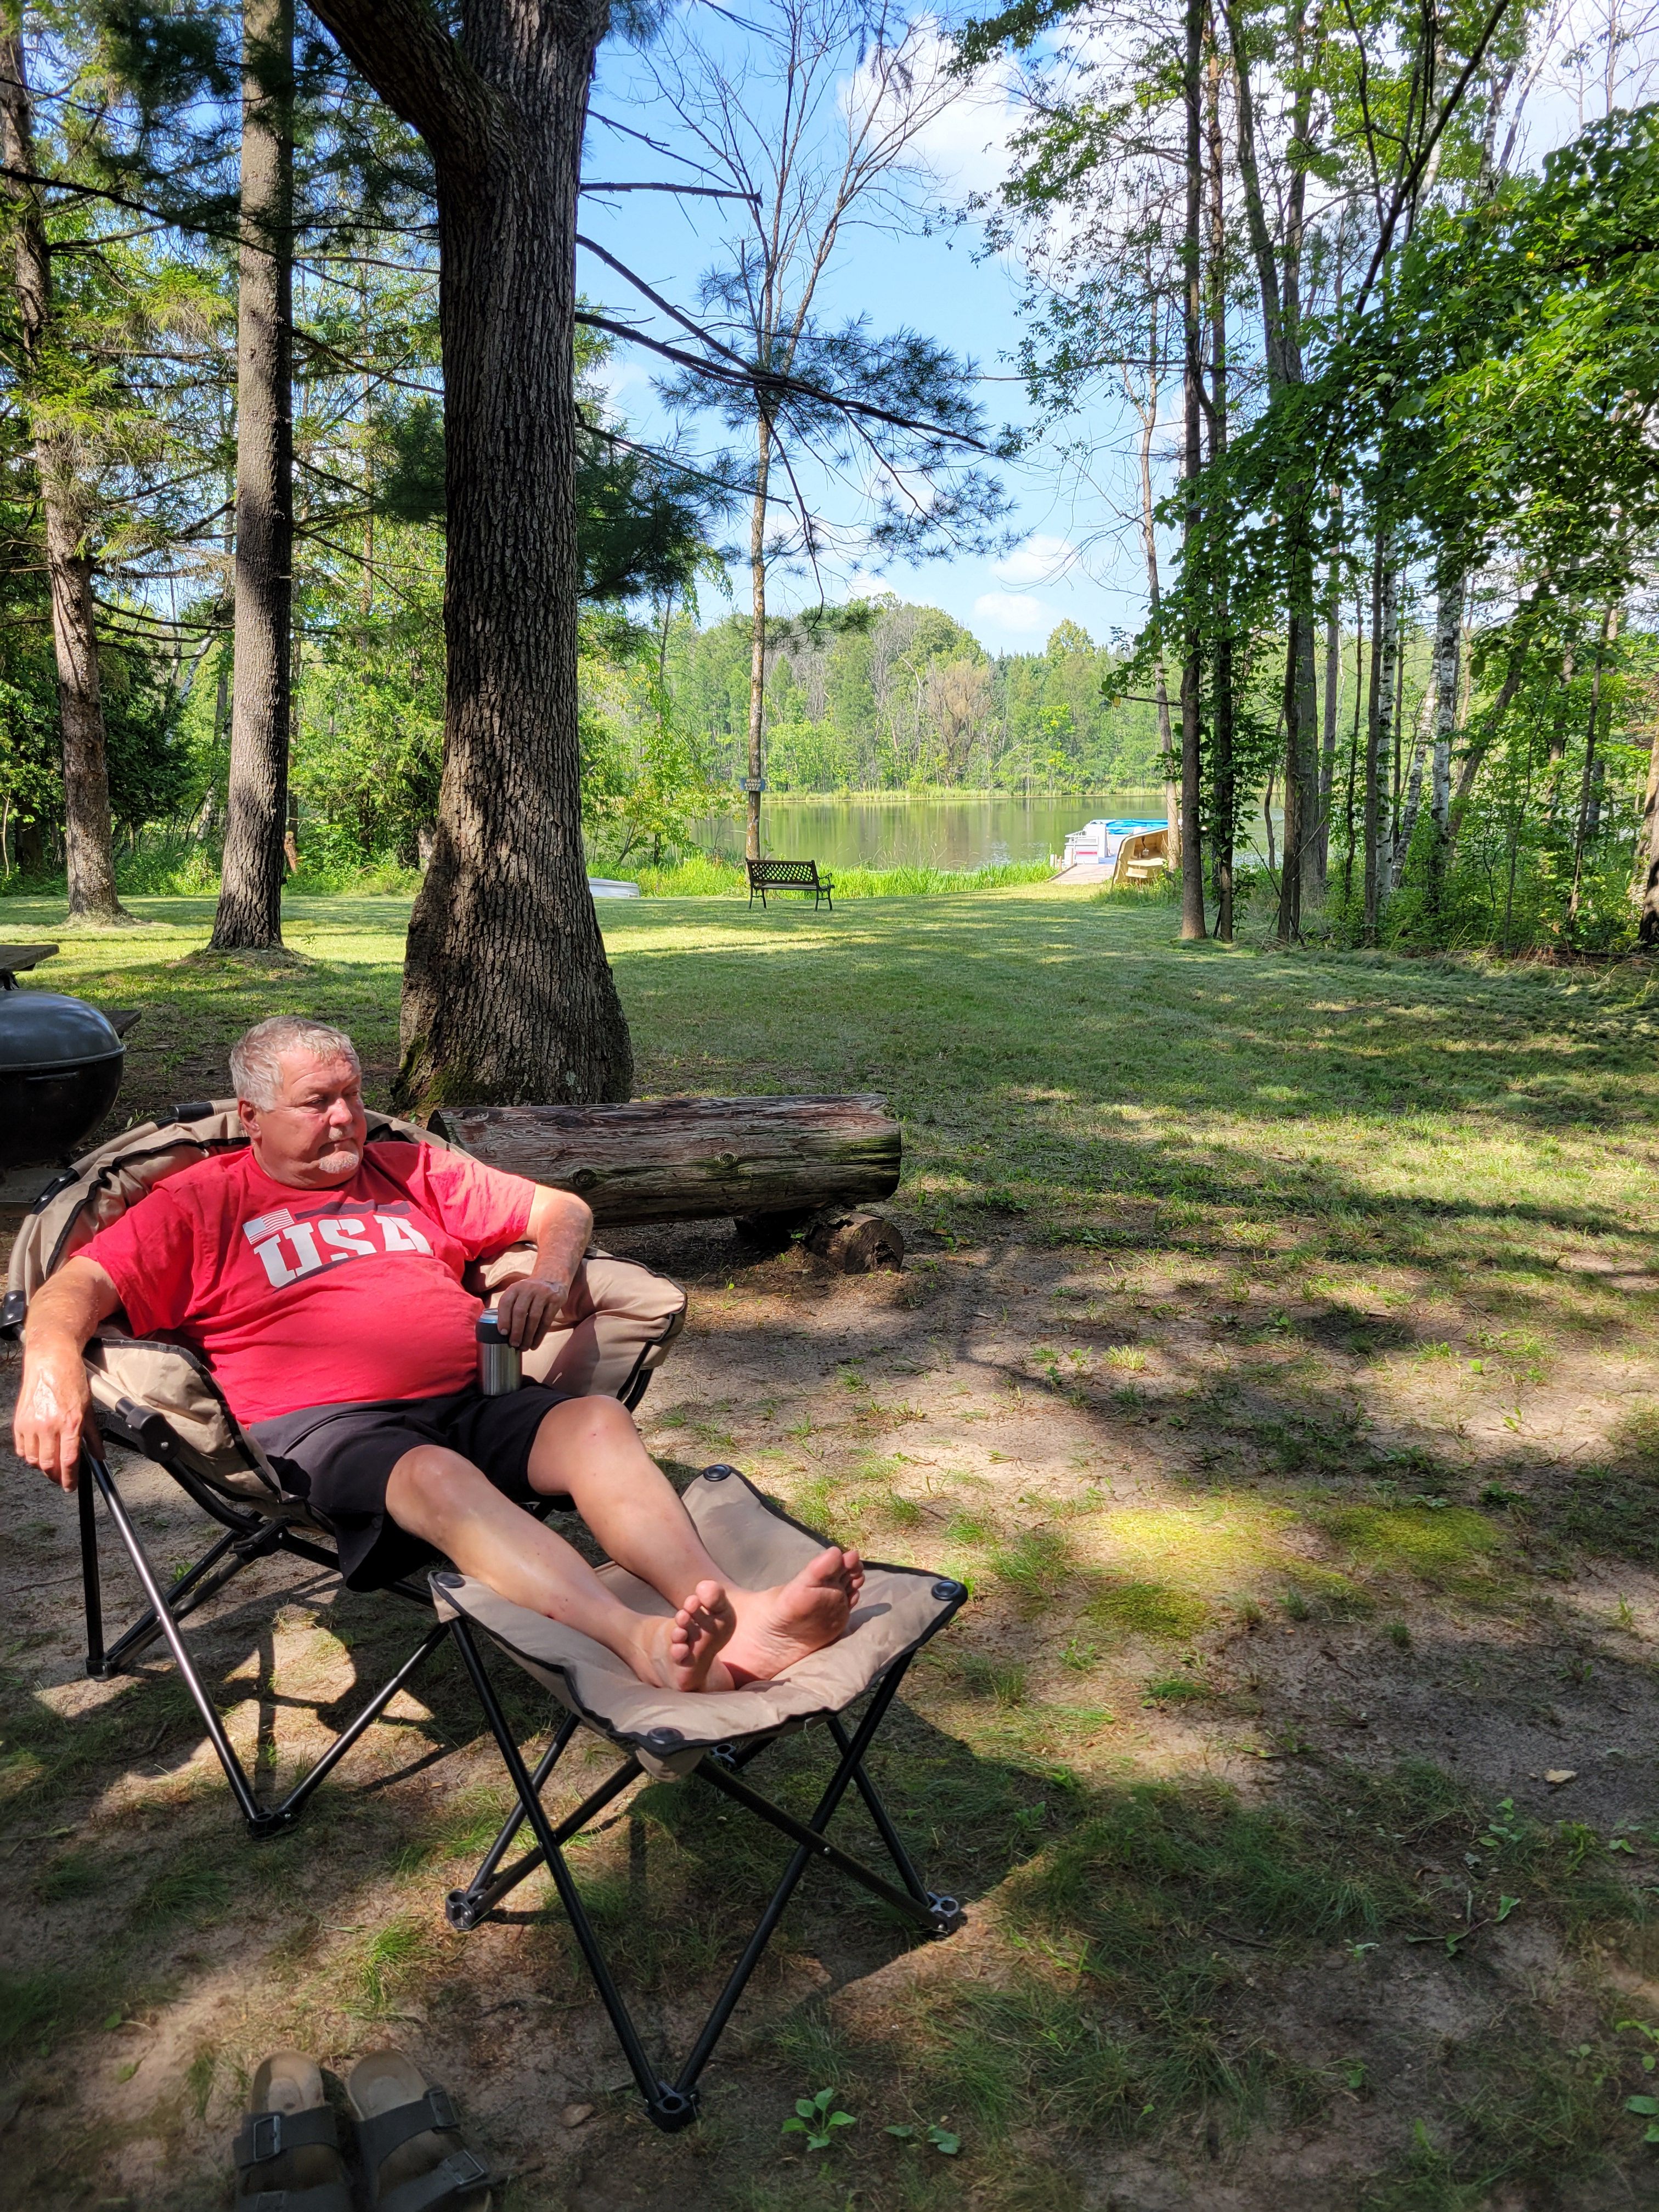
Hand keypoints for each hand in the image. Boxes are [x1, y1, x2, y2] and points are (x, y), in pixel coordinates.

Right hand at [14, 1336, 96, 1490]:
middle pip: (48, 1464)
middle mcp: (49, 1425)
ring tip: (51, 1464)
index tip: (70, 1486)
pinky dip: (29, 1456)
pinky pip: (21, 1449)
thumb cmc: (71, 1381)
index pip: (68, 1461)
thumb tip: (99, 1455)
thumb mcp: (88, 1408)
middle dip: (56, 1476)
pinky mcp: (19, 1421)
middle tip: (62, 1477)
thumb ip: (92, 1435)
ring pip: (33, 1460)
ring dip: (42, 1467)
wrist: (50, 1362)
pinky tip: (38, 1452)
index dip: (69, 1479)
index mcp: (69, 1423)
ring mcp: (31, 1424)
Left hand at [493, 1275, 569, 1351]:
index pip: (506, 1303)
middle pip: (520, 1312)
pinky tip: (535, 1344)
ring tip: (524, 1347)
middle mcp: (528, 1289)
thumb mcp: (518, 1292)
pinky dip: (540, 1335)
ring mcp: (543, 1293)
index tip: (503, 1333)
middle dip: (516, 1331)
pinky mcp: (555, 1300)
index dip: (503, 1319)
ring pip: (534, 1318)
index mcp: (515, 1287)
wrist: (552, 1277)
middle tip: (514, 1344)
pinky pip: (546, 1321)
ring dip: (528, 1336)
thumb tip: (503, 1332)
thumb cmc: (531, 1291)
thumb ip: (510, 1307)